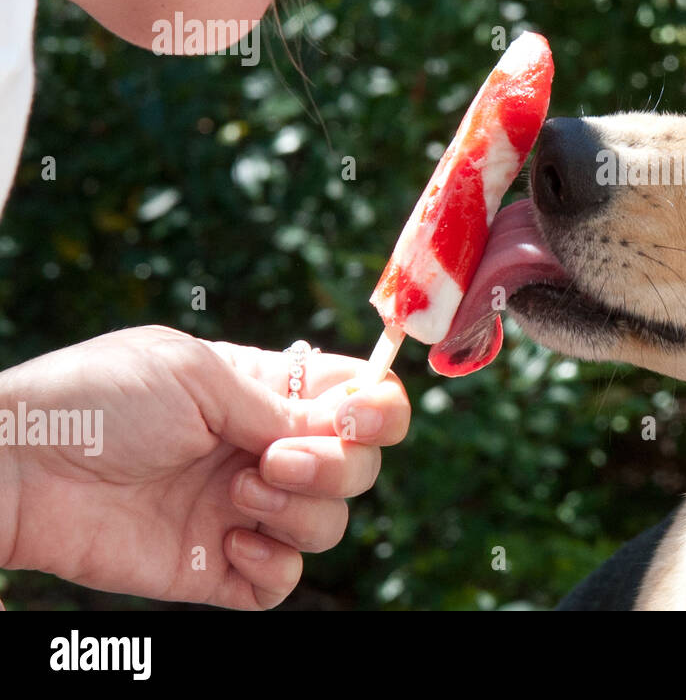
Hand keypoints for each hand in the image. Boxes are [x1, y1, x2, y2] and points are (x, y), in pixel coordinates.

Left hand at [0, 325, 409, 608]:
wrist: (19, 469)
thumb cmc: (97, 399)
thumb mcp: (194, 373)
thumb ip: (275, 404)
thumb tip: (334, 433)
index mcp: (266, 393)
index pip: (358, 401)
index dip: (379, 412)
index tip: (356, 419)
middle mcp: (265, 451)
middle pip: (359, 467)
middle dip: (335, 466)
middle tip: (271, 460)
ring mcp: (243, 511)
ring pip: (330, 525)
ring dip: (300, 510)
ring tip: (234, 495)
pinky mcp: (214, 567)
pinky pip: (283, 581)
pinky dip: (274, 566)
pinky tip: (231, 544)